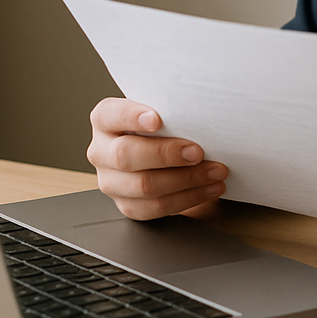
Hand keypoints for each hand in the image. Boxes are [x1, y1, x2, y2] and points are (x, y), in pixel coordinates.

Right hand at [87, 98, 226, 219]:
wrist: (165, 153)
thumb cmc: (165, 126)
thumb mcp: (163, 111)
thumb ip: (170, 110)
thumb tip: (198, 110)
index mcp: (105, 120)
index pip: (111, 115)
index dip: (132, 117)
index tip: (157, 120)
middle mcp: (101, 151)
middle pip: (126, 156)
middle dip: (167, 154)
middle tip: (197, 152)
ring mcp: (110, 181)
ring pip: (144, 186)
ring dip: (186, 179)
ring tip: (215, 172)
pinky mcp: (127, 205)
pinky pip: (156, 207)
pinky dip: (189, 198)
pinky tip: (209, 188)